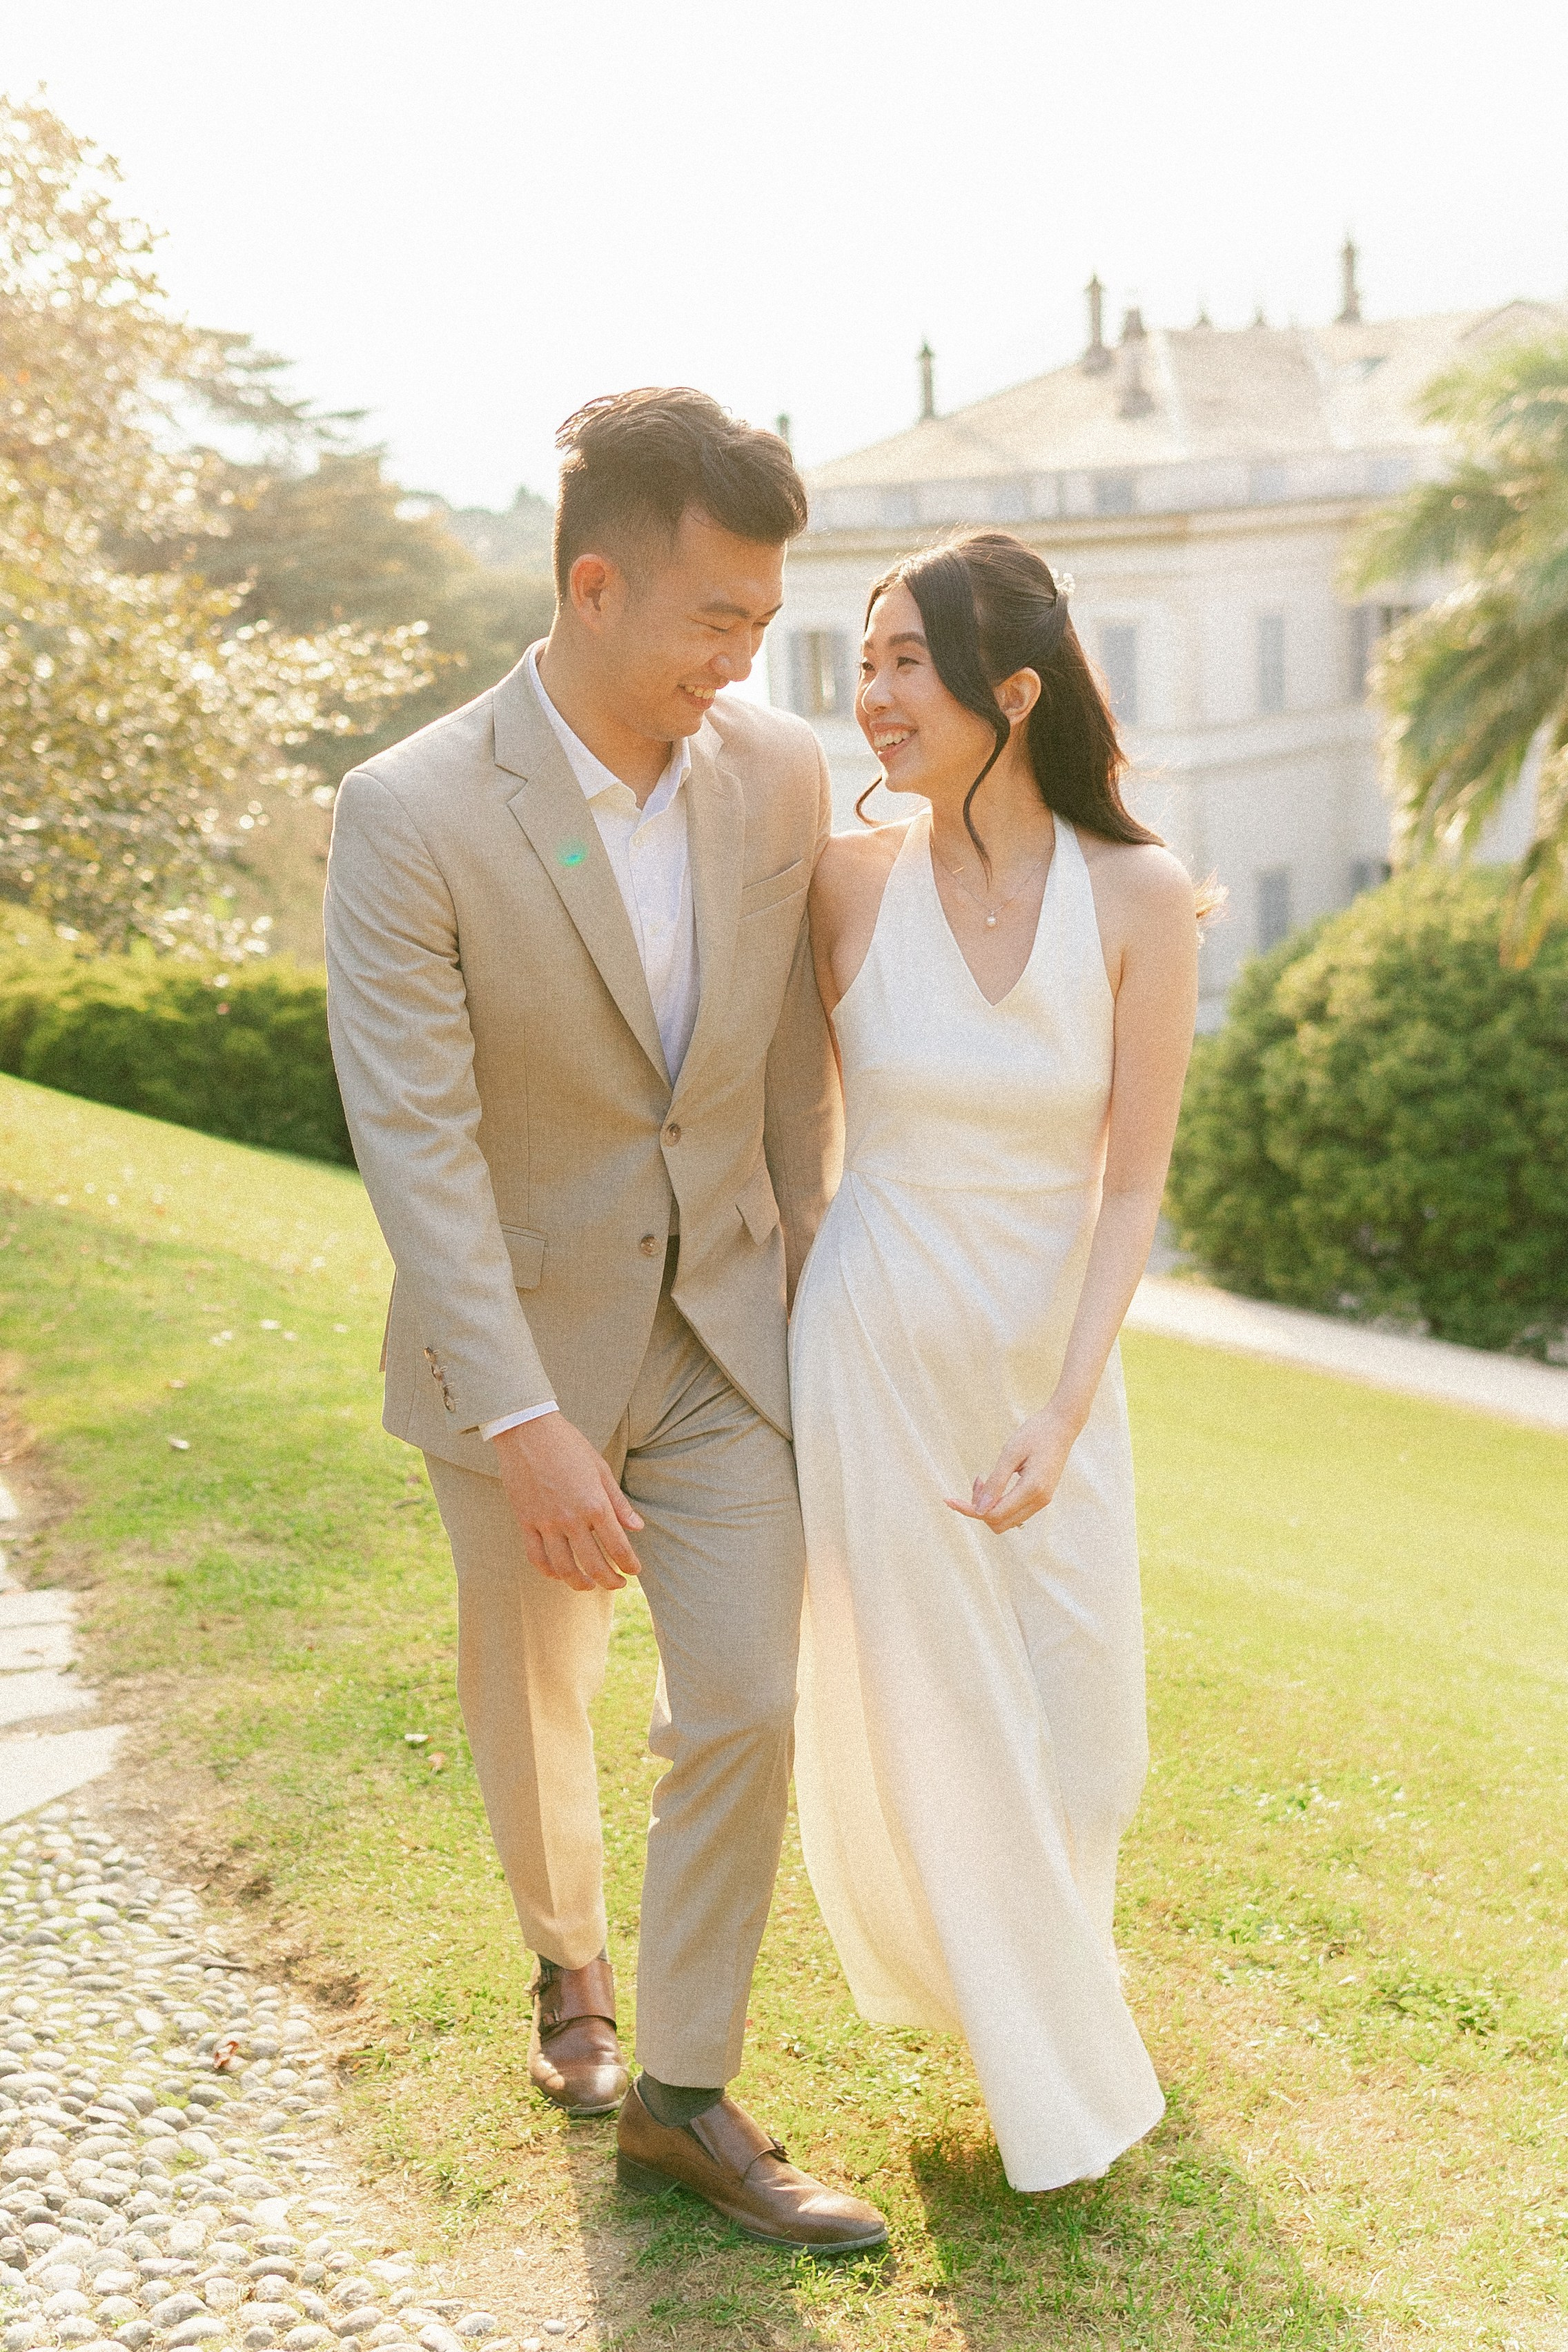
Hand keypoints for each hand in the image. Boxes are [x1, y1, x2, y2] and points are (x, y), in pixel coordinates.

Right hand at [493, 1414, 644, 1589]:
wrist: (527, 1431)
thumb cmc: (569, 1445)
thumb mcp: (601, 1469)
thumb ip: (618, 1502)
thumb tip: (637, 1527)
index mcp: (594, 1504)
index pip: (618, 1547)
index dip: (629, 1564)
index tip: (634, 1571)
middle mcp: (571, 1518)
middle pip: (593, 1564)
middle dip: (609, 1580)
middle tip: (617, 1584)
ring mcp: (545, 1522)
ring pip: (563, 1567)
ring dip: (579, 1583)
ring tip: (589, 1586)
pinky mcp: (525, 1521)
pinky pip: (536, 1556)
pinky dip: (549, 1571)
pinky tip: (558, 1574)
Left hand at [946, 1403, 1080, 1534]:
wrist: (1061, 1425)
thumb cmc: (1036, 1434)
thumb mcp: (1010, 1453)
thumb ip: (995, 1483)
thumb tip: (979, 1510)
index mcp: (1033, 1490)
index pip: (994, 1514)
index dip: (970, 1510)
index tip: (950, 1499)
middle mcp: (1040, 1501)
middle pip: (999, 1523)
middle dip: (979, 1509)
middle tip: (974, 1482)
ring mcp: (1042, 1501)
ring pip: (1006, 1519)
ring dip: (989, 1505)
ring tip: (981, 1480)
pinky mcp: (1040, 1497)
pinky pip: (1014, 1510)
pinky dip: (999, 1501)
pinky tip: (992, 1483)